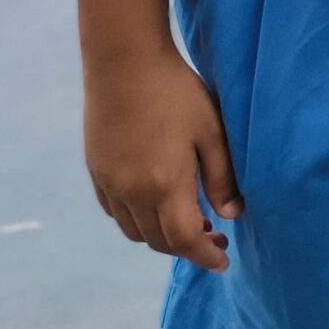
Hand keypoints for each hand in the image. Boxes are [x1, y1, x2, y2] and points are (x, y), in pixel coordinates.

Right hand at [84, 47, 241, 271]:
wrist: (125, 65)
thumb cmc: (177, 93)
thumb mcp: (213, 132)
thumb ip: (222, 178)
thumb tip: (231, 215)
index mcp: (164, 185)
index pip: (185, 240)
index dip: (205, 257)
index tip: (224, 263)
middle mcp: (131, 192)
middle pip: (158, 241)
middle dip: (188, 249)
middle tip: (217, 240)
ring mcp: (110, 184)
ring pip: (135, 231)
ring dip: (162, 236)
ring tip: (191, 224)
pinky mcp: (97, 172)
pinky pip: (116, 213)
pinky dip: (139, 220)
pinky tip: (158, 204)